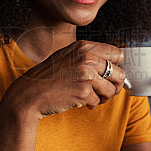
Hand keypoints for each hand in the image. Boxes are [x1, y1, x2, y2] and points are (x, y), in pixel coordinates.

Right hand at [4, 40, 125, 118]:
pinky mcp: (83, 91)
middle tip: (103, 91)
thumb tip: (115, 66)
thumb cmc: (49, 77)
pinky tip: (78, 101)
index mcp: (84, 47)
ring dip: (103, 97)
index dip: (115, 67)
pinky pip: (98, 101)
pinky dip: (90, 104)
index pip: (117, 54)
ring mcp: (86, 74)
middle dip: (114, 86)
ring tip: (90, 97)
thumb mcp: (68, 57)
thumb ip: (89, 57)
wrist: (30, 93)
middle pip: (120, 73)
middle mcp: (87, 58)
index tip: (108, 75)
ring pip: (112, 90)